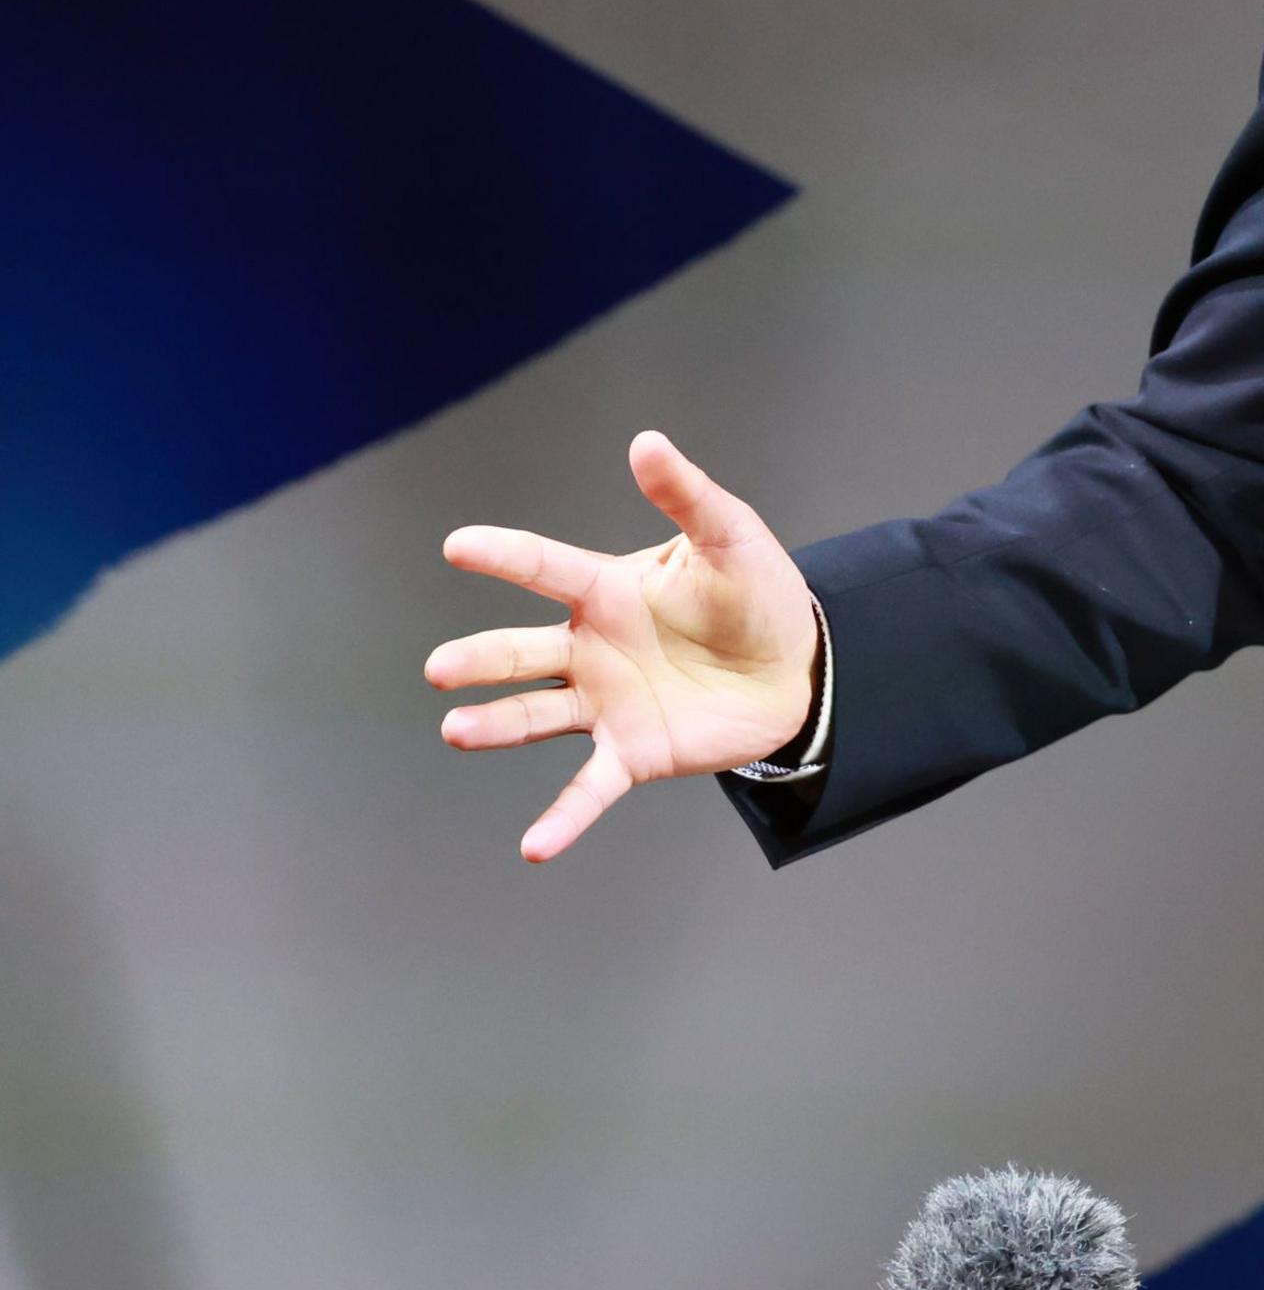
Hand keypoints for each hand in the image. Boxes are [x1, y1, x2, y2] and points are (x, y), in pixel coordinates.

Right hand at [427, 431, 818, 861]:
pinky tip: (533, 847)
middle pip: (521, 652)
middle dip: (480, 659)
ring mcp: (604, 704)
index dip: (505, 556)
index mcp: (607, 592)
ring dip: (494, 725)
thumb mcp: (731, 537)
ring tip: (455, 729)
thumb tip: (647, 442)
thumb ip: (687, 494)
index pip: (547, 570)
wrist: (798, 666)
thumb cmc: (756, 594)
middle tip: (439, 667)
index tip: (457, 546)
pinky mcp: (631, 752)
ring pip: (534, 716)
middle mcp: (590, 649)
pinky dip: (562, 818)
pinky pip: (589, 788)